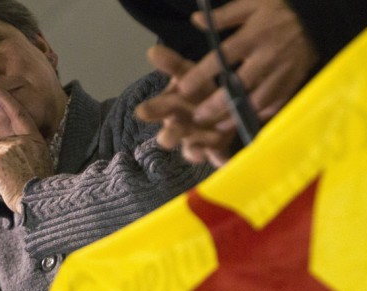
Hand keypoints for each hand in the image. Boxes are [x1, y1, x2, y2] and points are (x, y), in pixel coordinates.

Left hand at [0, 87, 53, 212]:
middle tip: (12, 180)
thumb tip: (10, 156)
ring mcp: (7, 149)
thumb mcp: (41, 163)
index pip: (20, 115)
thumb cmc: (42, 187)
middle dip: (0, 164)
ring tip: (8, 188)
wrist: (38, 200)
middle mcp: (20, 141)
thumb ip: (27, 153)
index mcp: (35, 140)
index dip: (8, 101)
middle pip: (1, 146)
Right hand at [136, 45, 236, 167]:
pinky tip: (223, 163)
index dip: (152, 110)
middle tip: (165, 139)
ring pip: (193, 149)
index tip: (141, 113)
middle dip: (170, 136)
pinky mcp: (218, 151)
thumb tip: (152, 51)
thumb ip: (172, 65)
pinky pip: (219, 158)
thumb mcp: (189, 73)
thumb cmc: (200, 91)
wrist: (225, 108)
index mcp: (173, 107)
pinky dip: (220, 160)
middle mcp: (182, 127)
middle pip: (173, 133)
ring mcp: (200, 141)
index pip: (161, 107)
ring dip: (194, 150)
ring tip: (197, 152)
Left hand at [137, 0, 318, 166]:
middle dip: (217, 104)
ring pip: (258, 100)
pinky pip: (277, 103)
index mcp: (253, 36)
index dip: (202, 74)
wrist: (318, 16)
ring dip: (237, 115)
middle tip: (198, 116)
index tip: (183, 87)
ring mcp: (282, 71)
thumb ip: (225, 15)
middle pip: (239, 86)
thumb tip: (196, 20)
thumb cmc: (279, 9)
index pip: (223, 57)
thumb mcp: (252, 4)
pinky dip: (262, 114)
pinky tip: (247, 121)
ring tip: (218, 126)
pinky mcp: (294, 81)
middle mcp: (267, 56)